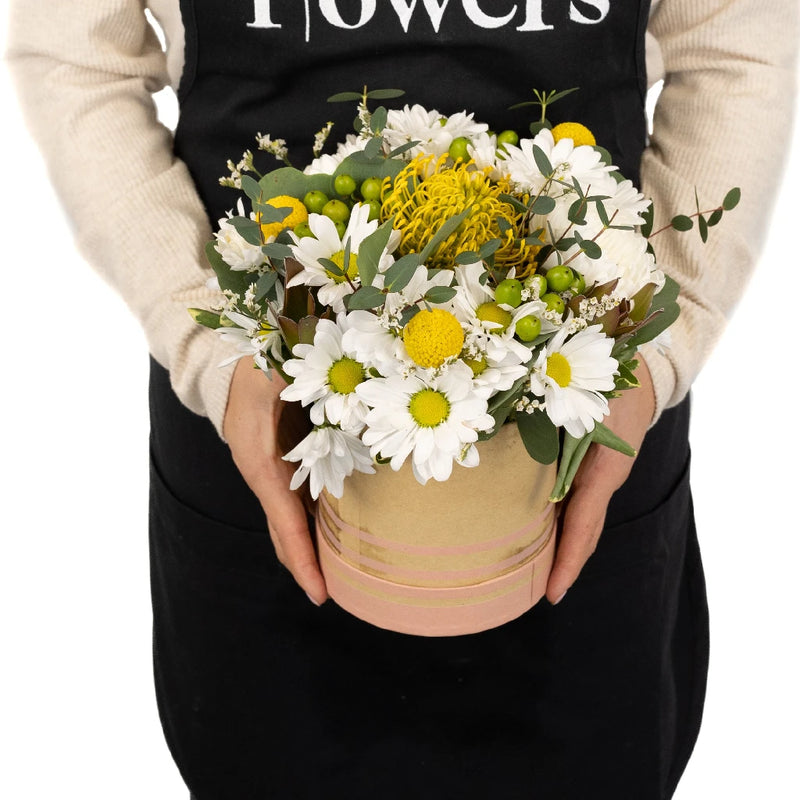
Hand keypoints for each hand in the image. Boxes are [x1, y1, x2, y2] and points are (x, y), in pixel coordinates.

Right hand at [223, 358, 327, 605]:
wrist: (230, 358)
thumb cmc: (254, 364)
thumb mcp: (276, 373)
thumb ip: (308, 390)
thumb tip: (354, 404)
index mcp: (260, 463)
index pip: (284, 524)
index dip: (303, 560)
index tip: (321, 595)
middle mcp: (266, 474)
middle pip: (288, 532)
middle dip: (312, 565)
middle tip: (344, 596)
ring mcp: (275, 470)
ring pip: (297, 520)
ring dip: (318, 546)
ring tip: (349, 574)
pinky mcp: (285, 461)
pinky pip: (304, 499)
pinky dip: (320, 519)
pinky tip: (345, 528)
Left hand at [545, 360, 655, 603]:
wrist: (641, 370)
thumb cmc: (609, 383)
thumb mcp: (583, 402)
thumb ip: (549, 422)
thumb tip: (500, 435)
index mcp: (604, 471)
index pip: (583, 527)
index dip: (567, 561)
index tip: (552, 595)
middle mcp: (603, 480)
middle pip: (581, 533)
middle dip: (561, 565)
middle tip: (536, 596)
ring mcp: (599, 476)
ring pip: (577, 520)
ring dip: (559, 546)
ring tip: (531, 574)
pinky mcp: (592, 468)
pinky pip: (574, 501)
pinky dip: (558, 521)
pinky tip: (536, 529)